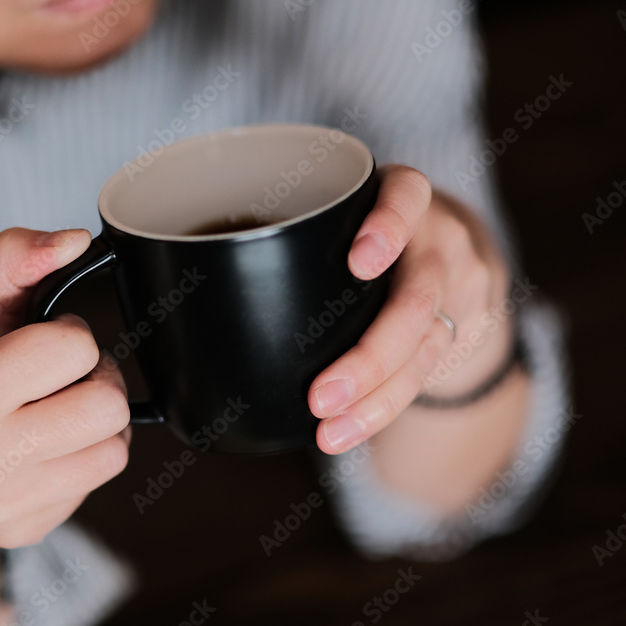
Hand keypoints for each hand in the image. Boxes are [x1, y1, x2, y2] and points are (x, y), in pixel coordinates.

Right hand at [0, 228, 130, 548]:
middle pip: (108, 407)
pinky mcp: (22, 530)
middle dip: (96, 382)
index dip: (69, 336)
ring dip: (98, 425)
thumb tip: (76, 240)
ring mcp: (2, 502)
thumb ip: (17, 261)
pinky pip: (93, 485)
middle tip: (62, 380)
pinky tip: (42, 450)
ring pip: (114, 451)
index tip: (41, 343)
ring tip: (56, 412)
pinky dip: (80, 461)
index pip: (74, 348)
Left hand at [309, 165, 513, 454]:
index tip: (358, 263)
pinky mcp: (458, 329)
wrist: (450, 261)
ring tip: (329, 429)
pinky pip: (423, 377)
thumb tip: (167, 279)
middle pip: (417, 297)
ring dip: (374, 398)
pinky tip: (346, 430)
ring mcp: (455, 288)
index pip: (407, 195)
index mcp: (404, 198)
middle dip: (369, 355)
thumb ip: (289, 233)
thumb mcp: (343, 214)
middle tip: (321, 395)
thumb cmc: (364, 236)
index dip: (388, 226)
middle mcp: (439, 239)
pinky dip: (380, 409)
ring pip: (425, 348)